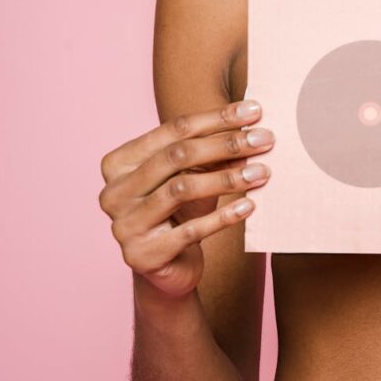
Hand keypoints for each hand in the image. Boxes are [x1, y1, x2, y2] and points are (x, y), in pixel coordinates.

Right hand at [98, 99, 273, 297]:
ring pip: (182, 188)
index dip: (217, 118)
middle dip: (227, 144)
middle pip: (177, 155)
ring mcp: (124, 224)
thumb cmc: (180, 214)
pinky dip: (223, 216)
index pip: (174, 129)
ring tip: (263, 172)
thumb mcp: (193, 178)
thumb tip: (252, 129)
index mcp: (119, 162)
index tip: (255, 111)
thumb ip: (211, 155)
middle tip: (265, 139)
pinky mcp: (144, 254)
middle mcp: (114, 191)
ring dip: (228, 178)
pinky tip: (249, 206)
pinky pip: (190, 230)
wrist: (168, 270)